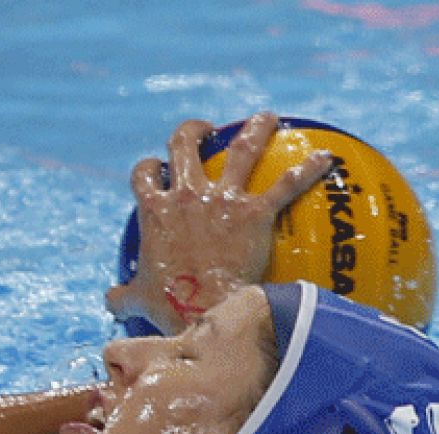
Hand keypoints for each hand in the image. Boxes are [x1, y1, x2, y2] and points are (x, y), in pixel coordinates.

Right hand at [106, 112, 332, 334]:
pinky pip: (285, 185)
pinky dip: (307, 170)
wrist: (202, 310)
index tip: (159, 168)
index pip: (145, 176)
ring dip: (254, 130)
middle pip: (184, 144)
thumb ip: (123, 296)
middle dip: (193, 130)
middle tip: (205, 130)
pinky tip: (326, 159)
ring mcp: (221, 200)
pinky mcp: (254, 213)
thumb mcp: (137, 301)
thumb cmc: (169, 307)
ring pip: (239, 149)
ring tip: (266, 118)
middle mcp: (186, 195)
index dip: (150, 168)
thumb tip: (111, 300)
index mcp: (155, 211)